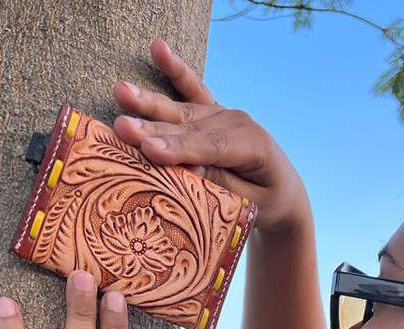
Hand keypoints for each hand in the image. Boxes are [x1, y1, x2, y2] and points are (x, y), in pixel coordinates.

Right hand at [111, 37, 311, 232]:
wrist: (282, 187)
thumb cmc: (267, 201)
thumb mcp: (251, 203)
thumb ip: (223, 185)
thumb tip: (191, 170)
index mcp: (252, 145)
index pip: (211, 147)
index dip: (180, 149)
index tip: (150, 151)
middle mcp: (236, 122)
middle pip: (190, 128)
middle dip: (154, 129)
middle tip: (122, 127)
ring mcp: (223, 113)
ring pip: (182, 112)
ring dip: (149, 104)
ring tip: (121, 92)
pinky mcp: (212, 111)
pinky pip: (193, 89)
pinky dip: (176, 70)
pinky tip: (159, 49)